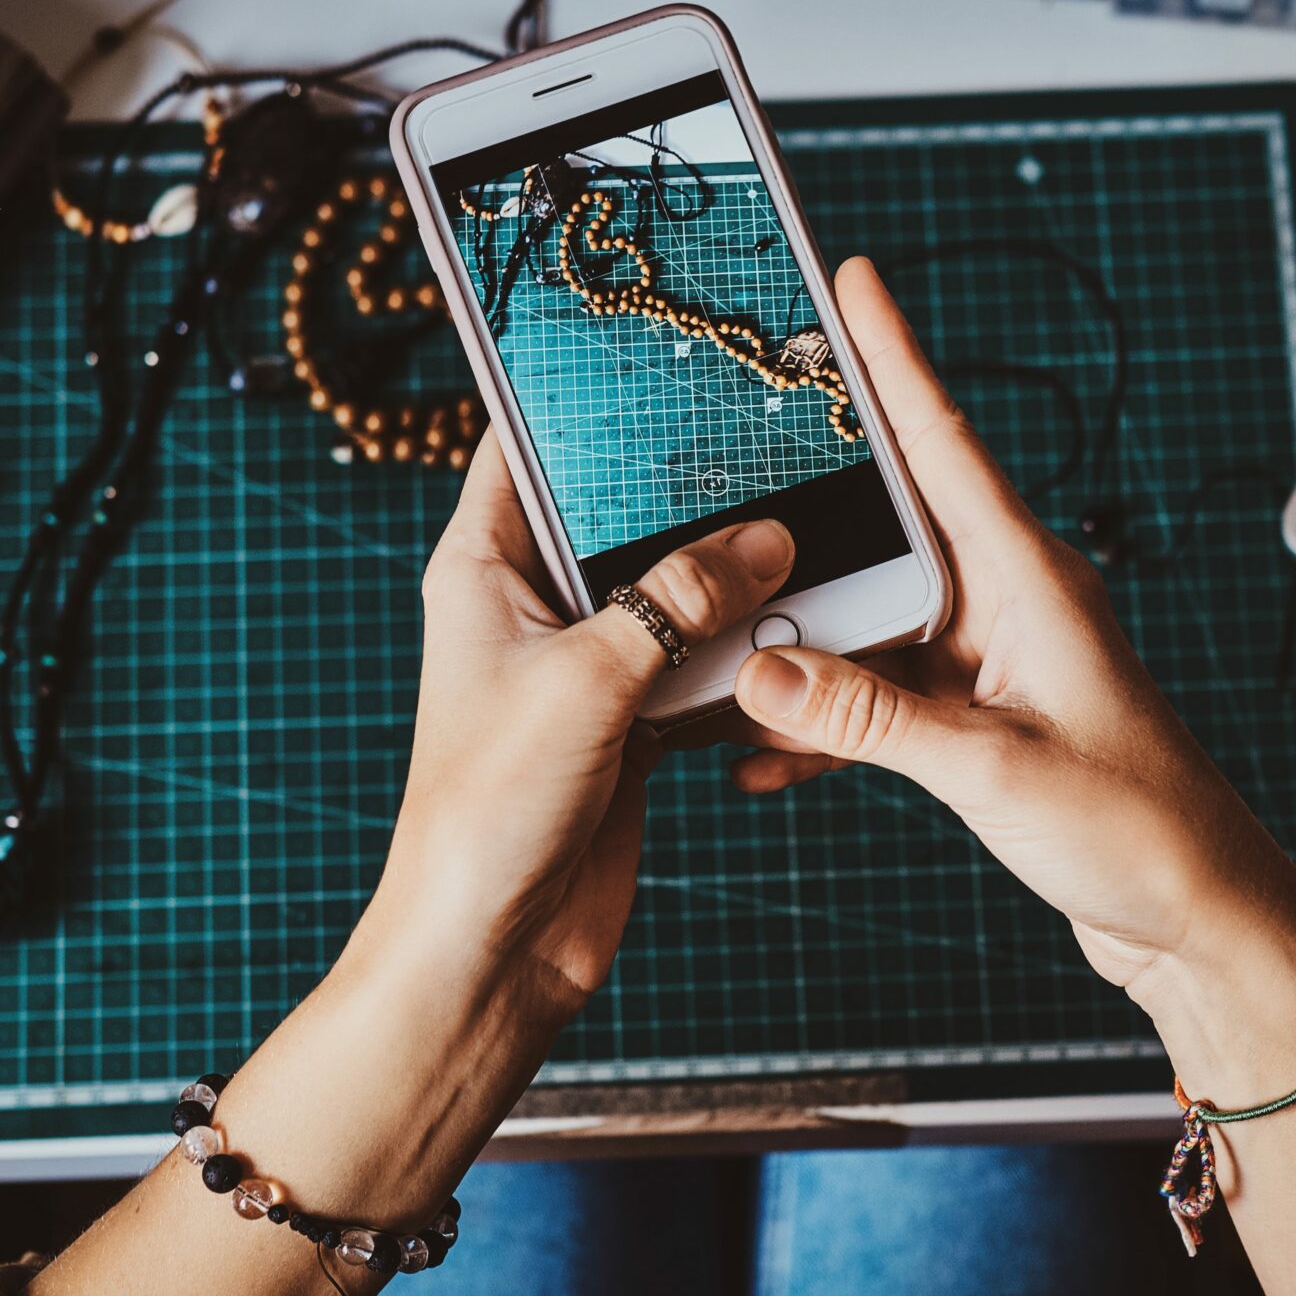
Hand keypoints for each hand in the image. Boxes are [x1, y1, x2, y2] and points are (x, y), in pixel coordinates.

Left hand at [368, 445, 795, 1011]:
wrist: (493, 948)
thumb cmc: (492, 806)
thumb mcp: (589, 679)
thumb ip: (682, 599)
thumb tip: (769, 540)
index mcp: (481, 566)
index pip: (529, 446)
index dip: (587, 396)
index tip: (665, 347)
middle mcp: (530, 605)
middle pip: (624, 517)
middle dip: (698, 490)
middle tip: (777, 436)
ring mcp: (586, 665)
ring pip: (677, 592)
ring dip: (737, 582)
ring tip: (813, 530)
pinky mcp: (632, 724)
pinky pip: (702, 666)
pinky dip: (746, 657)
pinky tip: (803, 633)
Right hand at [729, 260, 1295, 1089]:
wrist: (1199, 923)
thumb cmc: (1139, 832)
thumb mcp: (992, 770)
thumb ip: (870, 720)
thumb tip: (761, 674)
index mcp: (1030, 580)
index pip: (946, 442)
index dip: (895, 355)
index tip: (852, 278)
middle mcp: (1008, 605)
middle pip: (885, 527)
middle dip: (804, 512)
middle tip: (724, 469)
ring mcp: (990, 663)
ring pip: (866, 624)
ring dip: (798, 649)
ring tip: (713, 652)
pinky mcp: (977, 723)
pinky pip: (877, 700)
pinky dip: (825, 725)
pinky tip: (765, 756)